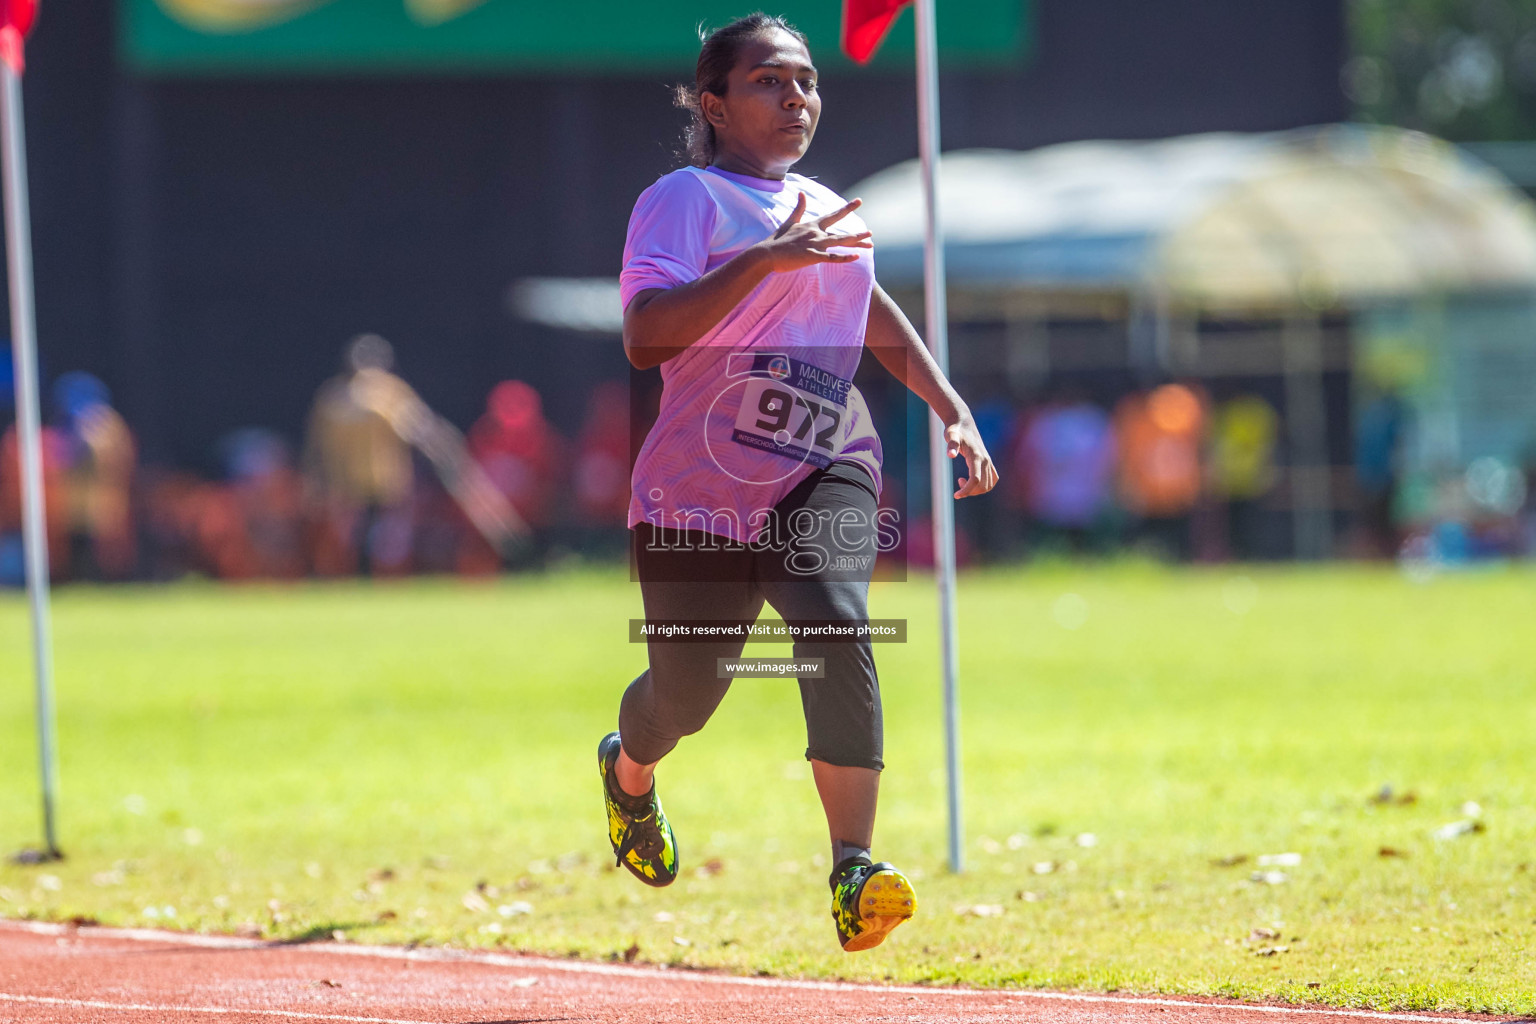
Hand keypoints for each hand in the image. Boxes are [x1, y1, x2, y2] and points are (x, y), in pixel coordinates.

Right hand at [755, 193, 871, 272]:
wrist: (766, 254)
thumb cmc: (776, 240)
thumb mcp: (789, 222)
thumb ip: (798, 208)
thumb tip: (802, 193)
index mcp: (812, 225)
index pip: (833, 215)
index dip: (847, 208)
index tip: (859, 202)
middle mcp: (816, 232)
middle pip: (841, 232)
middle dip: (857, 233)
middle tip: (871, 233)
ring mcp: (814, 244)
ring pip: (840, 242)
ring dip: (856, 242)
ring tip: (870, 242)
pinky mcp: (812, 256)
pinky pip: (831, 257)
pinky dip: (844, 258)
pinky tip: (856, 258)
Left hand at [943, 418, 998, 498]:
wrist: (964, 424)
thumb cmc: (955, 430)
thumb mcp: (951, 436)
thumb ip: (951, 444)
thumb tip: (951, 455)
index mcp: (976, 457)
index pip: (975, 480)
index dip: (966, 490)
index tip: (956, 495)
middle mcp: (985, 460)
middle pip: (983, 486)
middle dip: (970, 491)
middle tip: (958, 483)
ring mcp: (988, 462)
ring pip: (988, 485)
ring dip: (976, 489)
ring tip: (963, 481)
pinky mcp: (989, 462)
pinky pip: (992, 479)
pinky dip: (984, 485)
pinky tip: (971, 480)